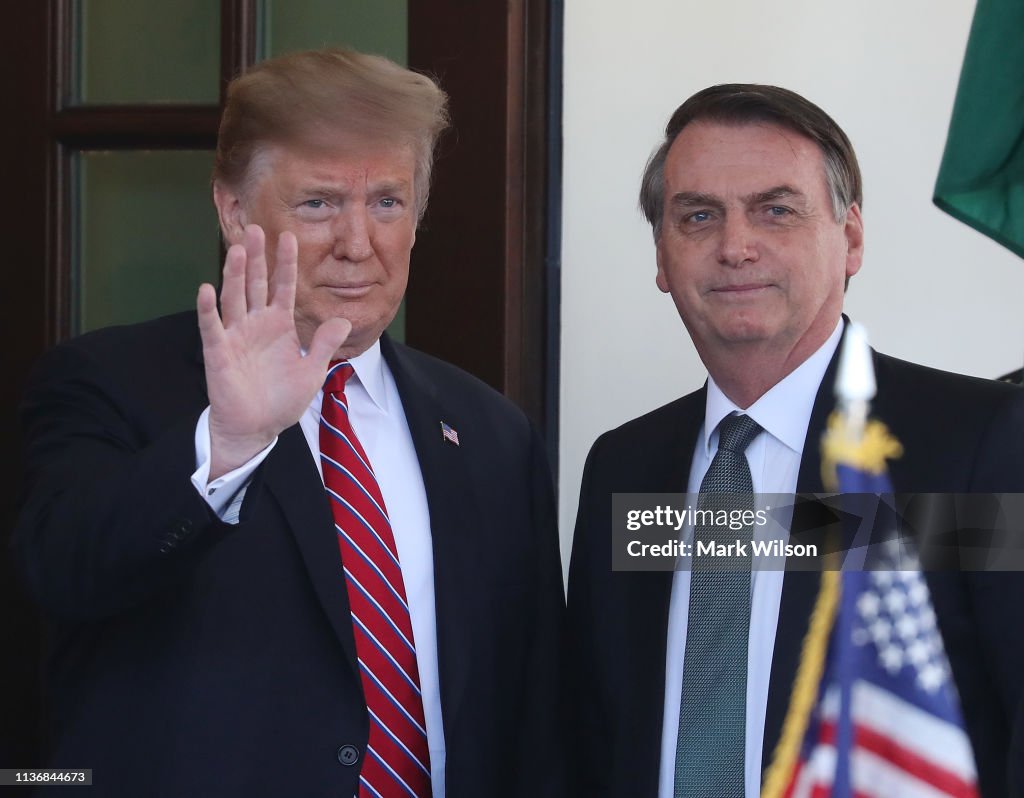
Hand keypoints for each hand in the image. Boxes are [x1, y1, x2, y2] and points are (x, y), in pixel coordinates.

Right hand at [197, 225, 350, 479]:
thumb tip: (343, 320)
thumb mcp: (312, 371)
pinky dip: (208, 309)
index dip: (286, 263)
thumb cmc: (281, 400)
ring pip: (234, 298)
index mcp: (279, 325)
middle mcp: (256, 324)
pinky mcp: (219, 353)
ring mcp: (236, 336)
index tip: (289, 236)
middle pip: (255, 283)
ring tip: (236, 248)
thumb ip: (324, 345)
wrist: (257, 428)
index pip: (283, 287)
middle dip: (256, 257)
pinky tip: (206, 288)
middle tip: (255, 228)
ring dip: (234, 274)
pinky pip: (212, 327)